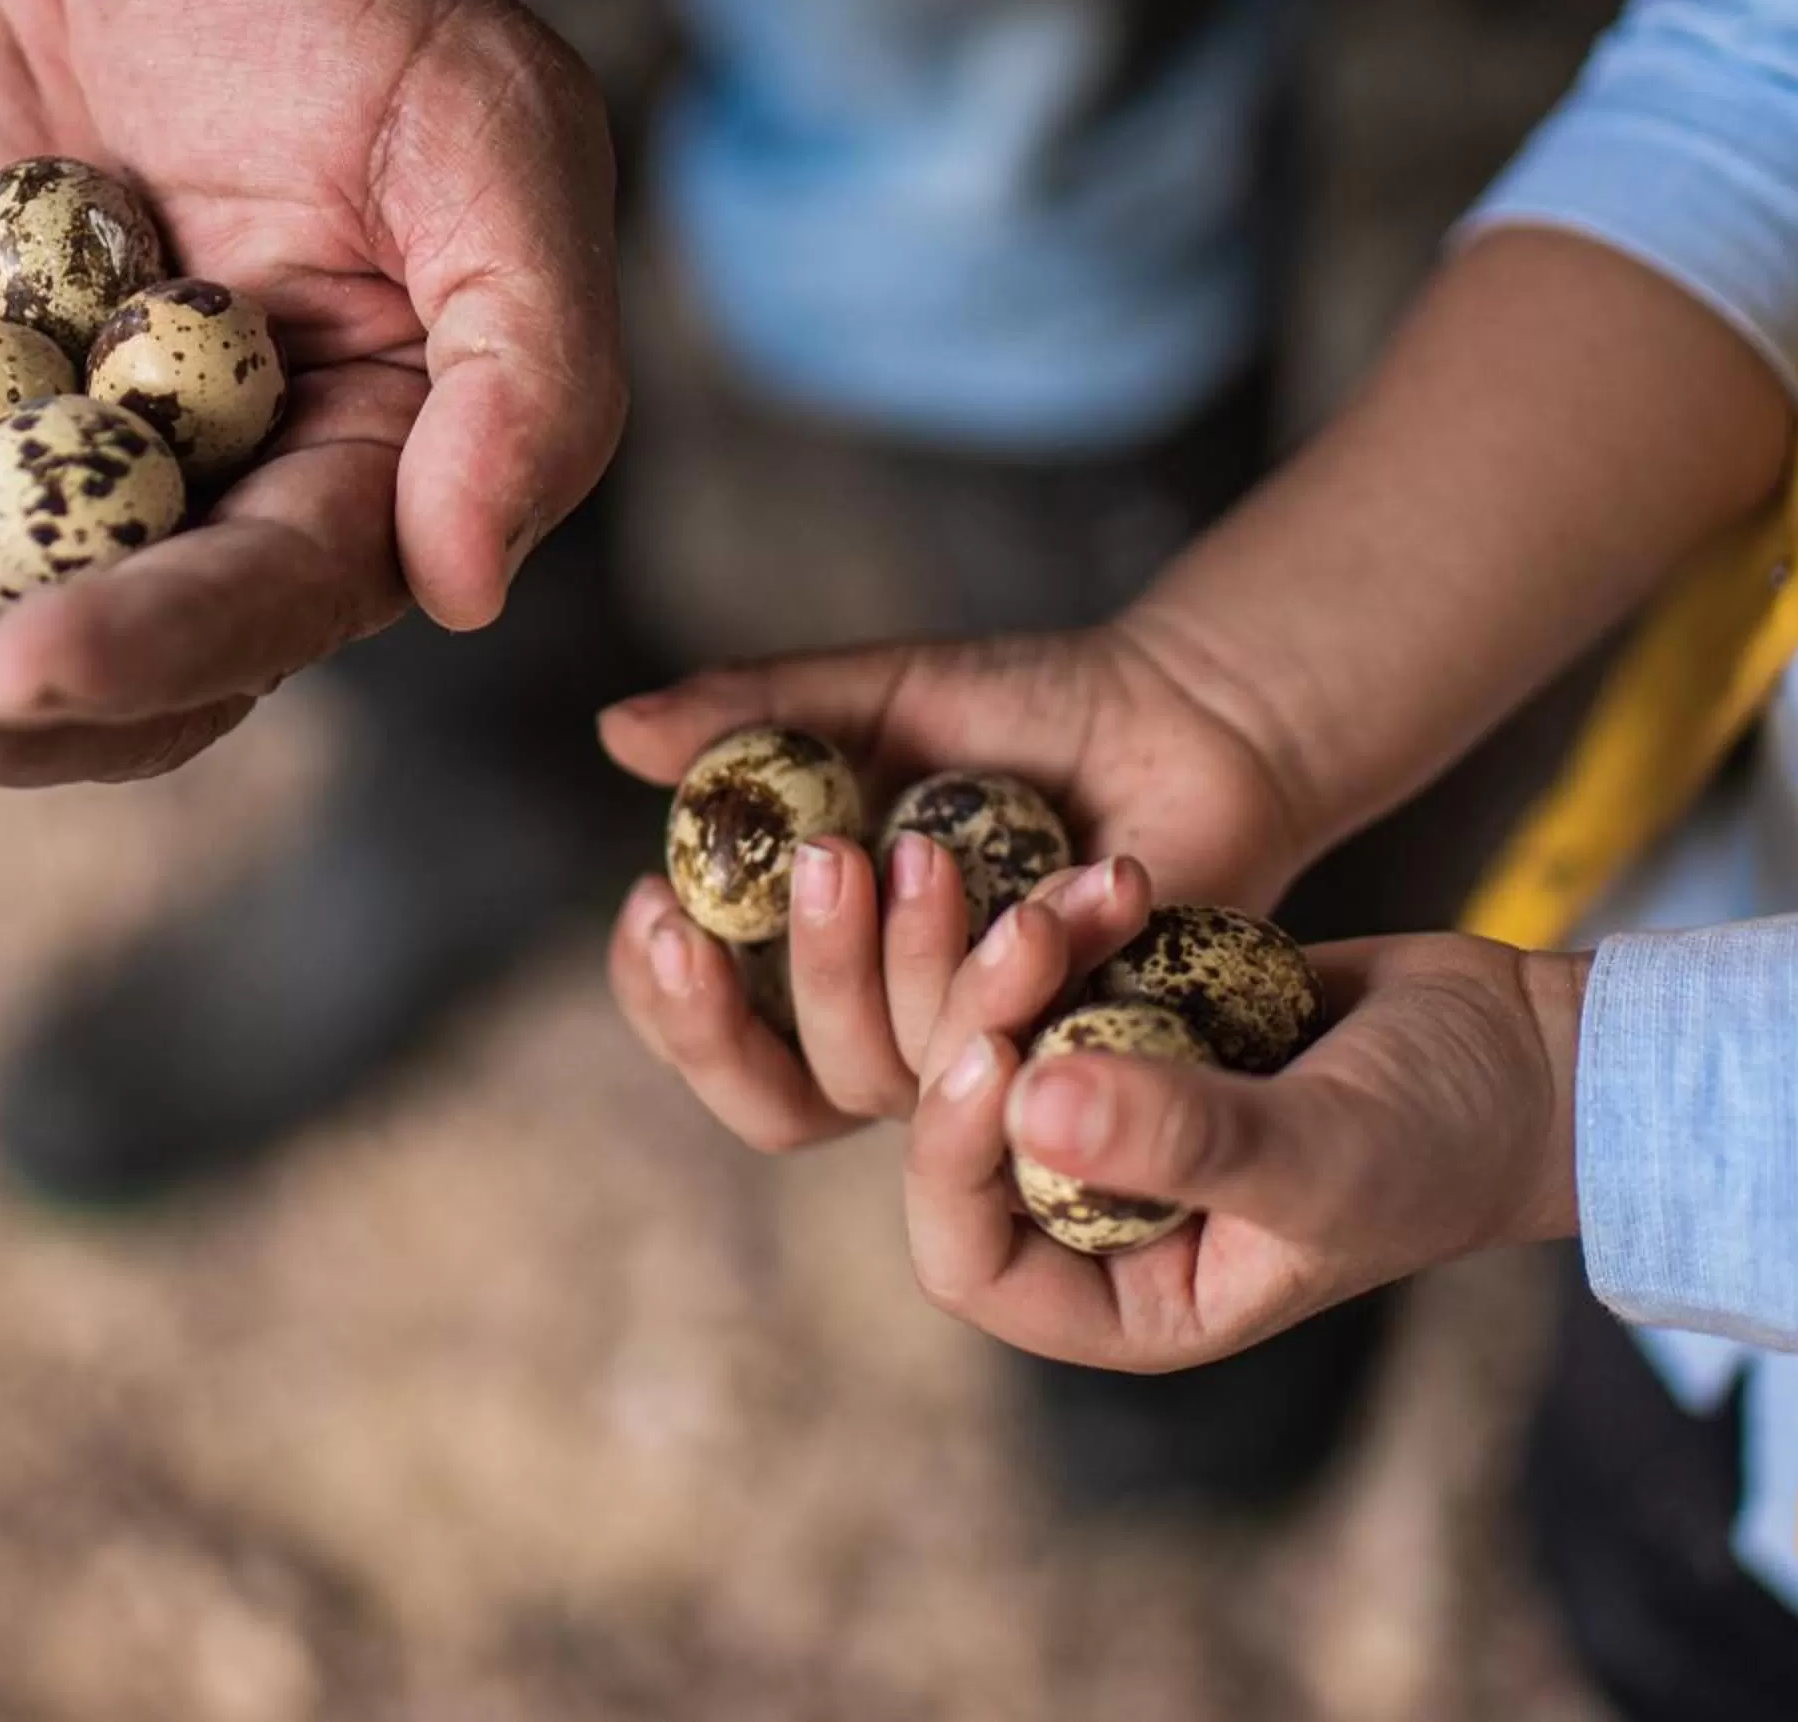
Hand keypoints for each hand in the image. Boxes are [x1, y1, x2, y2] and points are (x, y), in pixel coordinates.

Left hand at [0, 0, 624, 836]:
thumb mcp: (493, 146)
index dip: (148, 649)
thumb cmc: (373, 17)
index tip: (29, 666)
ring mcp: (49, 492)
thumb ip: (525, 363)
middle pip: (93, 680)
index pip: (256, 607)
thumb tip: (463, 585)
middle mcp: (200, 530)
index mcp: (350, 494)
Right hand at [602, 624, 1320, 1149]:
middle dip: (744, 1019)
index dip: (663, 994)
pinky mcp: (1067, 1070)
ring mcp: (968, 1063)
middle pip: (769, 1102)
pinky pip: (1010, 1062)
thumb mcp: (877, 695)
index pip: (693, 1022)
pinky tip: (1072, 880)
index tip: (659, 911)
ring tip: (928, 852)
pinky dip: (1021, 968)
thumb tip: (614, 731)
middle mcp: (873, 1031)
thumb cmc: (1024, 709)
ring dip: (892, 968)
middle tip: (786, 890)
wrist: (1183, 713)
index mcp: (800, 957)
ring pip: (884, 1080)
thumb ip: (752, 717)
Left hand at [905, 865, 1584, 1370]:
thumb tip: (1033, 1110)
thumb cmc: (1447, 1137)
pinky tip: (1127, 876)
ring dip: (1014, 955)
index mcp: (1124, 1296)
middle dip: (972, 1021)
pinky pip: (1043, 978)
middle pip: (956, 1127)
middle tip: (1034, 928)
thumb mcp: (1321, 1152)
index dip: (950, 1161)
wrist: (1523, 1049)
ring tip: (1101, 885)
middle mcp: (1091, 1217)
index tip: (994, 1053)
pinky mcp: (1122, 1027)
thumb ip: (1185, 1141)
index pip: (969, 1259)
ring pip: (986, 1035)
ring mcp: (1100, 1115)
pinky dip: (1068, 922)